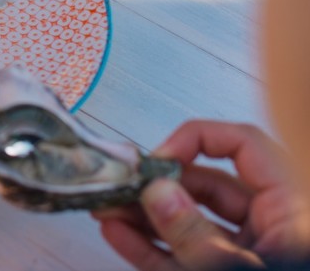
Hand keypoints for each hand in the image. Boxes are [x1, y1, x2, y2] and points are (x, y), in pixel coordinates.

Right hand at [95, 120, 309, 269]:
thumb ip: (196, 235)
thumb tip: (158, 193)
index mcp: (291, 209)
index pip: (242, 147)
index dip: (197, 141)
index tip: (159, 158)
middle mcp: (269, 226)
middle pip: (207, 185)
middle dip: (158, 183)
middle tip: (119, 184)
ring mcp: (245, 255)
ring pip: (189, 222)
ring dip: (144, 215)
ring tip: (106, 209)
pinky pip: (182, 256)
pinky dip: (150, 247)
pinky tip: (117, 235)